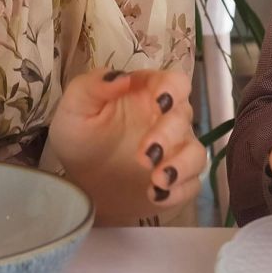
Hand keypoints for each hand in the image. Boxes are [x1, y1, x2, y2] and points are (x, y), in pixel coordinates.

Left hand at [47, 67, 204, 224]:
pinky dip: (179, 191)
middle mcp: (167, 119)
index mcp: (147, 93)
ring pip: (196, 153)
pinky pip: (192, 184)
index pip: (174, 82)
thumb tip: (122, 77)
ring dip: (182, 166)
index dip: (173, 88)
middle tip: (144, 156)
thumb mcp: (75, 107)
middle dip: (168, 135)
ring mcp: (175, 152)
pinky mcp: (177, 181)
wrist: (79, 181)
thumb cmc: (80, 136)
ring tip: (158, 180)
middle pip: (183, 118)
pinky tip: (157, 195)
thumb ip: (93, 86)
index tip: (161, 101)